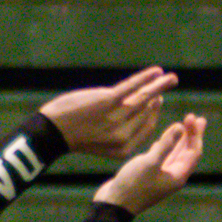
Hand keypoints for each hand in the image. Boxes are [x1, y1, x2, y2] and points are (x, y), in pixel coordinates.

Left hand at [38, 66, 178, 159]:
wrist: (51, 131)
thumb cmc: (73, 134)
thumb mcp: (100, 140)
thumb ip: (118, 130)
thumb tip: (131, 109)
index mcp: (122, 149)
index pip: (146, 129)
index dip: (155, 114)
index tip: (158, 102)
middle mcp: (122, 135)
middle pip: (146, 112)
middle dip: (157, 97)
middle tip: (165, 84)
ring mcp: (116, 118)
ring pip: (144, 98)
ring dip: (159, 85)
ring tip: (171, 78)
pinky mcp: (107, 102)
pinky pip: (133, 87)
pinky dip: (146, 77)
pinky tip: (156, 71)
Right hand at [93, 114, 205, 215]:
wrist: (114, 205)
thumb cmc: (132, 185)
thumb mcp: (150, 163)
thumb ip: (166, 145)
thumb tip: (180, 128)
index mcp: (177, 176)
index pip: (193, 152)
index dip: (195, 134)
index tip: (191, 116)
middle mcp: (173, 176)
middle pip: (187, 153)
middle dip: (192, 136)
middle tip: (198, 119)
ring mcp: (161, 176)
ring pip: (175, 154)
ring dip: (180, 140)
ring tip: (183, 125)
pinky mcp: (149, 175)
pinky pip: (163, 158)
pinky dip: (165, 146)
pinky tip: (164, 139)